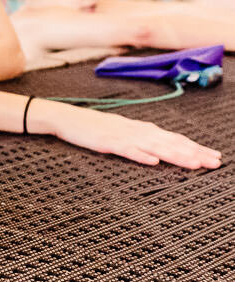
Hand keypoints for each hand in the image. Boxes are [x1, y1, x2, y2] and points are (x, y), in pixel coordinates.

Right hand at [43, 102, 220, 168]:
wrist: (67, 117)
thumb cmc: (93, 126)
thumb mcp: (122, 131)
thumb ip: (142, 138)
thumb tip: (161, 149)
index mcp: (142, 129)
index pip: (174, 138)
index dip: (195, 147)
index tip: (214, 156)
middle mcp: (137, 131)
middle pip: (170, 142)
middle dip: (194, 153)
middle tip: (214, 162)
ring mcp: (123, 136)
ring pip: (155, 146)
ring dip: (176, 155)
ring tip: (194, 163)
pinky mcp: (107, 142)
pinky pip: (127, 150)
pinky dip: (141, 155)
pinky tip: (153, 161)